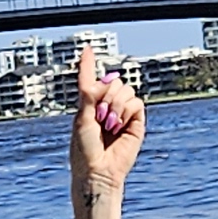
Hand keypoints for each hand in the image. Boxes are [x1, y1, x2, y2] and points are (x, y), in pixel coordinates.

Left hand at [73, 51, 143, 198]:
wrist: (98, 170)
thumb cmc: (85, 149)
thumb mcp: (81, 118)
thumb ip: (89, 96)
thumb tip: (102, 80)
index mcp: (89, 104)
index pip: (89, 79)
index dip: (88, 64)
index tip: (87, 48)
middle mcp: (106, 106)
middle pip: (112, 81)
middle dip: (106, 95)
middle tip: (99, 116)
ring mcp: (122, 113)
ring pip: (126, 90)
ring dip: (115, 105)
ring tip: (109, 125)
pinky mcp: (136, 122)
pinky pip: (136, 102)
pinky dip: (126, 112)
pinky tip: (119, 126)